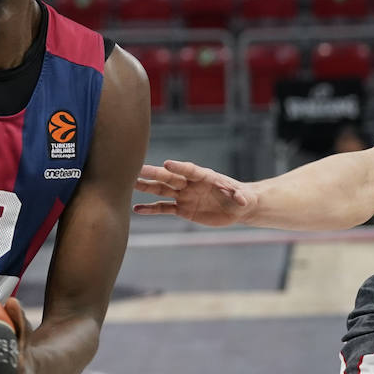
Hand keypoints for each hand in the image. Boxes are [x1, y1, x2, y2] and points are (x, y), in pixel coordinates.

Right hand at [132, 159, 254, 226]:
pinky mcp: (182, 209)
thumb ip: (240, 197)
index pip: (190, 170)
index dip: (179, 167)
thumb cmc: (242, 198)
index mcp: (204, 176)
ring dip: (147, 187)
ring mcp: (184, 196)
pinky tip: (136, 209)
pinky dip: (151, 209)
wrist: (237, 208)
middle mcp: (190, 184)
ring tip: (130, 184)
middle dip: (155, 174)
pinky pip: (164, 208)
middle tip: (138, 169)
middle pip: (170, 178)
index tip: (167, 164)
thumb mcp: (244, 198)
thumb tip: (242, 200)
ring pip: (162, 190)